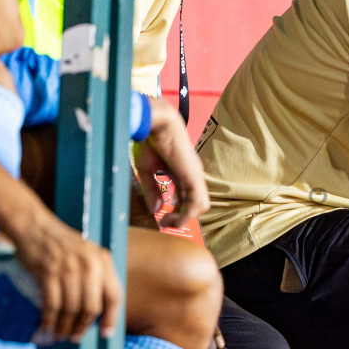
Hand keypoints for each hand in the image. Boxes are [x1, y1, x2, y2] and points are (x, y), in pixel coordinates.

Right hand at [8, 211, 122, 341]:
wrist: (35, 227)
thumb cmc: (62, 244)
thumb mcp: (89, 253)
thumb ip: (98, 275)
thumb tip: (100, 311)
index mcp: (103, 260)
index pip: (114, 296)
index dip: (111, 318)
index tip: (106, 334)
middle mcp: (89, 265)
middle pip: (92, 307)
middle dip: (84, 327)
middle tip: (76, 337)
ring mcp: (68, 269)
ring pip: (71, 309)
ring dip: (65, 327)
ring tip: (61, 335)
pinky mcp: (48, 273)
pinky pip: (52, 305)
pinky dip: (49, 320)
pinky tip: (47, 327)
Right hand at [134, 97, 208, 226]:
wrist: (156, 125)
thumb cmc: (151, 141)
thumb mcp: (148, 170)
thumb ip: (152, 190)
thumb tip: (156, 210)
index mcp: (183, 173)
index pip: (186, 198)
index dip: (177, 212)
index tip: (162, 220)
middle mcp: (192, 176)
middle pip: (195, 204)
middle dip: (181, 218)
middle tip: (165, 223)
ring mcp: (195, 176)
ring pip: (200, 206)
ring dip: (185, 219)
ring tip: (168, 222)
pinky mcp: (193, 177)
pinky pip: (197, 202)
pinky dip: (187, 214)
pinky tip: (174, 217)